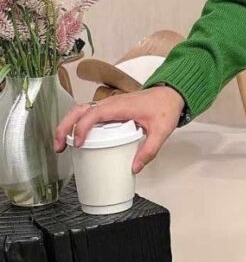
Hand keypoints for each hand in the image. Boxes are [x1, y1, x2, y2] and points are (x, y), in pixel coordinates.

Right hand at [55, 85, 186, 173]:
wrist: (171, 94)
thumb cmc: (165, 108)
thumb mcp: (161, 131)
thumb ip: (149, 150)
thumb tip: (134, 168)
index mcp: (120, 106)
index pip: (94, 114)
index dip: (82, 127)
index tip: (77, 144)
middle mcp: (111, 103)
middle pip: (79, 109)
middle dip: (64, 126)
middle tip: (58, 146)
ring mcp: (109, 105)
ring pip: (81, 110)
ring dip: (68, 124)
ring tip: (61, 145)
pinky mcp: (110, 109)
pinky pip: (89, 114)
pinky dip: (78, 124)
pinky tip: (76, 139)